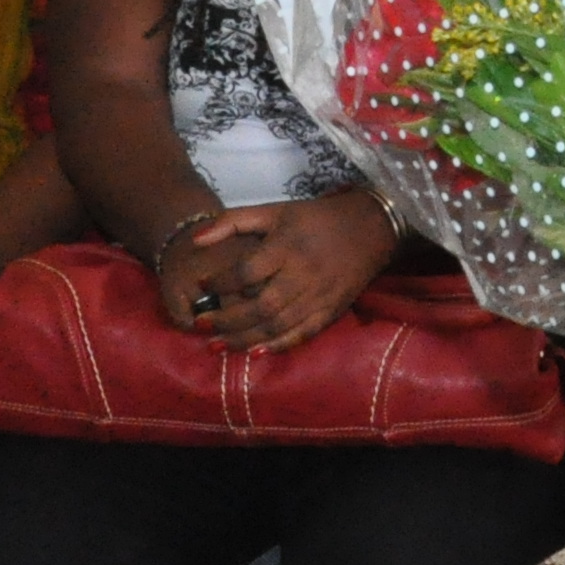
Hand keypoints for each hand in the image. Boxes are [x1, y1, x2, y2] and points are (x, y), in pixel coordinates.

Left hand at [185, 190, 397, 351]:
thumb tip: (194, 240)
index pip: (248, 271)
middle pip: (260, 306)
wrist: (370, 227)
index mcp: (288, 246)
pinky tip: (254, 353)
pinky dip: (278, 346)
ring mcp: (320, 296)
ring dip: (244, 339)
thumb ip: (233, 221)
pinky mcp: (331, 311)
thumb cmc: (314, 218)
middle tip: (200, 326)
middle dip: (227, 320)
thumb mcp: (274, 211)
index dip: (222, 281)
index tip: (202, 285)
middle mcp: (304, 273)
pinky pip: (302, 334)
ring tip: (216, 345)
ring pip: (278, 325)